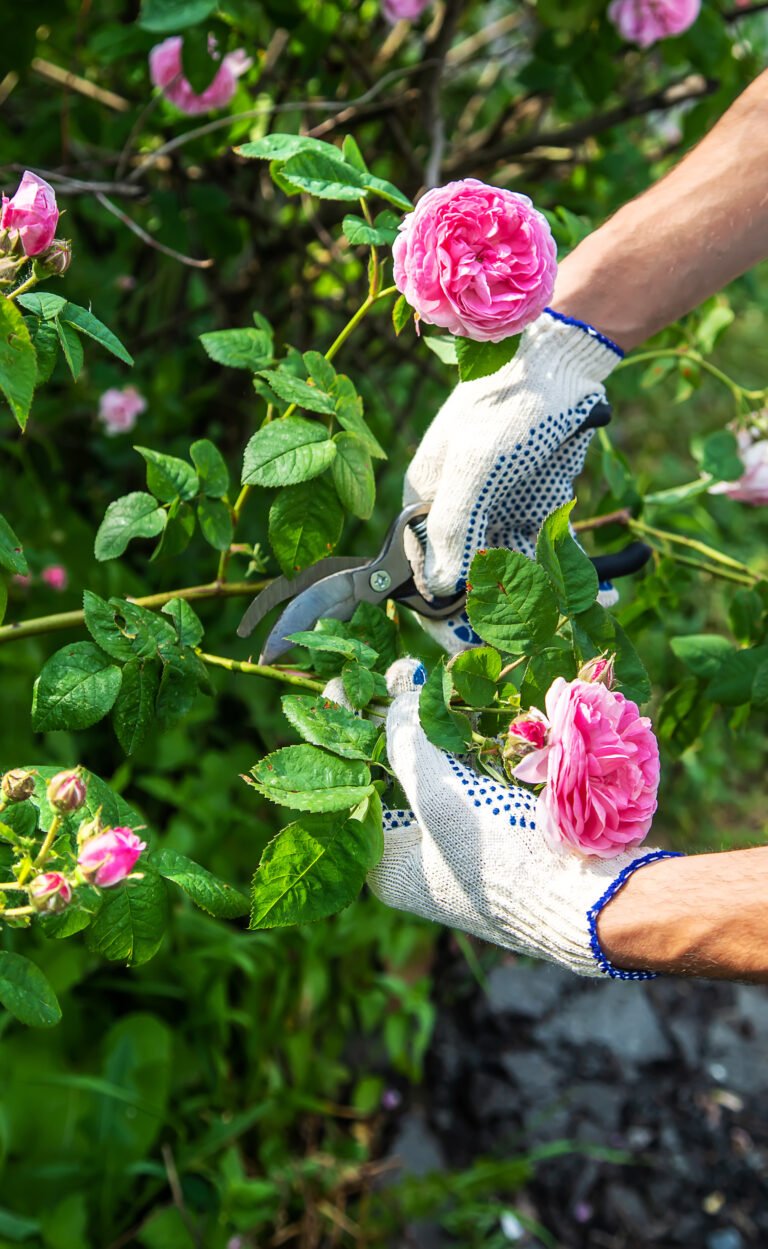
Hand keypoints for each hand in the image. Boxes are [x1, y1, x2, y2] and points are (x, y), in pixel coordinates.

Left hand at [367, 659, 679, 978]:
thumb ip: (409, 747)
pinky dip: (470, 748)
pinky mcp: (500, 838)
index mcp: (388, 867)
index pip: (352, 786)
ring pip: (435, 775)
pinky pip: (472, 782)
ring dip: (435, 732)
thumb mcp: (444, 803)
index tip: (345, 685)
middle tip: (400, 674)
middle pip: (394, 777)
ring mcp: (459, 852)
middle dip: (397, 725)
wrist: (595, 908)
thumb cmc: (508, 866)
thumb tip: (397, 694)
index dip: (349, 733)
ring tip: (432, 684)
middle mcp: (417, 863)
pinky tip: (472, 713)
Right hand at [404, 309, 622, 651]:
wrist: (562, 356)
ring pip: (516, 573)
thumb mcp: (477, 464)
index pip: (425, 574)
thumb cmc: (511, 402)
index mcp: (427, 502)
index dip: (445, 613)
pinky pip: (552, 552)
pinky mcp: (537, 505)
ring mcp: (498, 511)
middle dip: (500, 614)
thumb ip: (454, 526)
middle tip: (533, 637)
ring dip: (546, 598)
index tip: (474, 642)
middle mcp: (458, 513)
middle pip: (471, 581)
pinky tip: (606, 589)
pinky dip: (577, 572)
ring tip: (579, 615)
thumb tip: (440, 588)